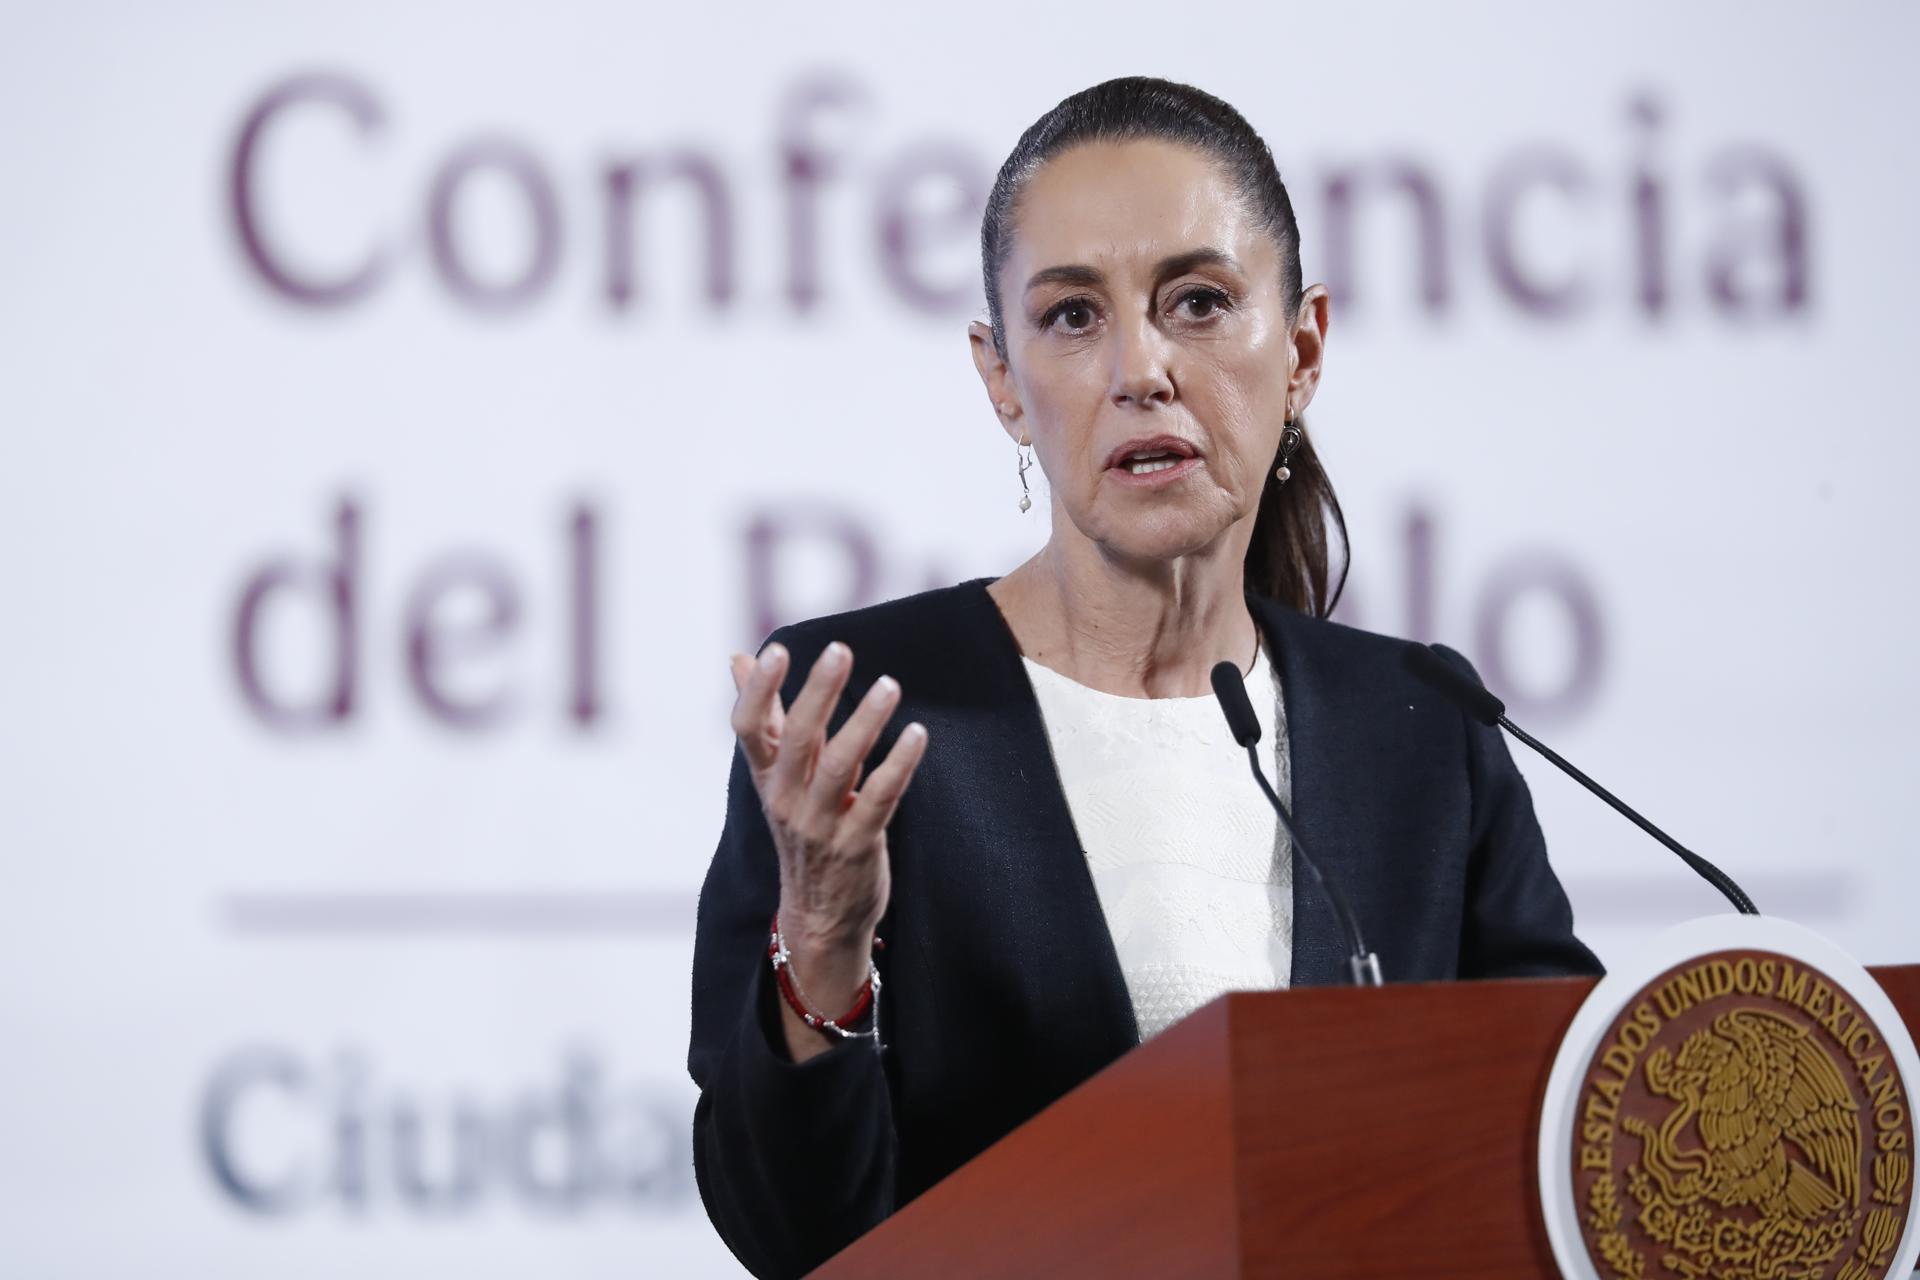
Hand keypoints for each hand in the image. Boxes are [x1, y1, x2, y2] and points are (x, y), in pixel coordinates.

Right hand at [729, 640, 928, 1054]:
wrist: (820, 915)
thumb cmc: (804, 827)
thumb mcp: (780, 775)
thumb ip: (770, 716)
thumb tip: (740, 658)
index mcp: (766, 777)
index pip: (748, 728)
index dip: (758, 690)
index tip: (775, 650)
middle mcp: (786, 799)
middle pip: (797, 739)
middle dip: (817, 693)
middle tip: (839, 651)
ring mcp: (820, 825)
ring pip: (840, 766)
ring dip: (865, 722)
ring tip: (889, 685)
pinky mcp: (857, 844)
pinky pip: (880, 798)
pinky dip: (900, 764)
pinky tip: (918, 734)